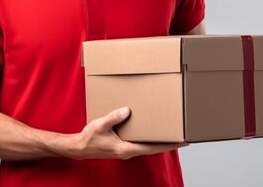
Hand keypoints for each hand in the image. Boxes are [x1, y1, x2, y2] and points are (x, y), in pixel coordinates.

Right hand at [66, 107, 187, 159]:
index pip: (153, 147)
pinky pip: (140, 143)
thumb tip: (127, 110)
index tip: (182, 142)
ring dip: (159, 140)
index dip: (169, 145)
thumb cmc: (89, 138)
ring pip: (148, 146)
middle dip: (168, 143)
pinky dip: (148, 138)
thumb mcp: (101, 125)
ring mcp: (127, 150)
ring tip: (170, 132)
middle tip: (182, 136)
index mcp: (126, 148)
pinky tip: (151, 130)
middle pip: (154, 148)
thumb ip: (114, 117)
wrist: (80, 148)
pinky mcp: (123, 147)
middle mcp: (129, 151)